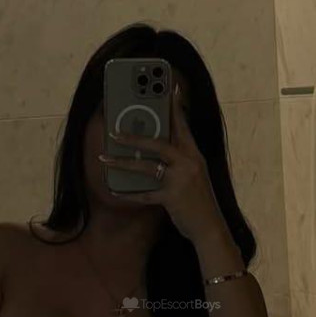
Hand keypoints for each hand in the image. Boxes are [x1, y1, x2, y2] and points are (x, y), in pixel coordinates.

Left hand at [99, 83, 223, 243]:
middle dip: (134, 137)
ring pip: (147, 166)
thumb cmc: (200, 202)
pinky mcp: (172, 197)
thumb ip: (180, 162)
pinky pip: (144, 194)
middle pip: (159, 143)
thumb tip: (156, 152)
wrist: (210, 227)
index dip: (175, 106)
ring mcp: (180, 180)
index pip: (183, 125)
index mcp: (195, 155)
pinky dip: (128, 193)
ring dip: (123, 162)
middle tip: (114, 132)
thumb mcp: (194, 176)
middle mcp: (189, 163)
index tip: (169, 88)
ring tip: (105, 158)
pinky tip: (114, 191)